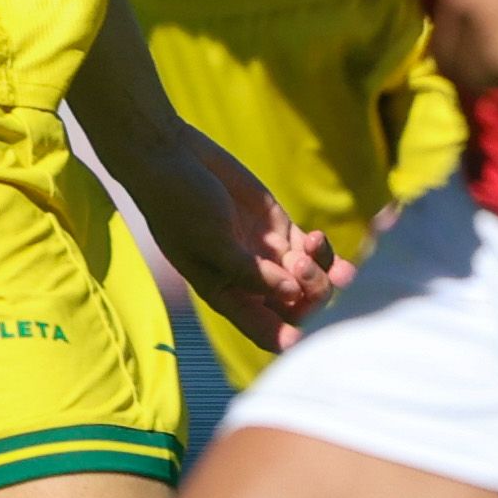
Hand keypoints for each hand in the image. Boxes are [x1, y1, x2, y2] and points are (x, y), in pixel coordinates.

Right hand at [130, 135, 345, 347]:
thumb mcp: (211, 242)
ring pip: (311, 280)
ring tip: (308, 244)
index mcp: (227, 293)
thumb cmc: (180, 206)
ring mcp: (268, 254)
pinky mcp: (279, 228)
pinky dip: (324, 252)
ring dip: (319, 271)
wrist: (173, 159)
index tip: (303, 336)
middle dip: (309, 294)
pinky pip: (314, 251)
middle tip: (298, 265)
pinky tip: (317, 239)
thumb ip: (250, 271)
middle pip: (297, 307)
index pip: (265, 331)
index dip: (286, 339)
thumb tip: (291, 294)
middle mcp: (251, 281)